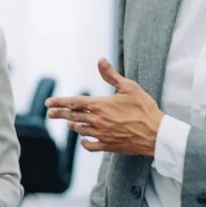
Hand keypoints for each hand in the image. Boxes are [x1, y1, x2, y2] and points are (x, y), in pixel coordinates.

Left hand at [45, 58, 163, 155]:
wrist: (156, 133)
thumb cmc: (144, 108)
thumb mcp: (129, 87)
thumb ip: (111, 75)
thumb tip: (100, 60)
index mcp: (100, 105)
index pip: (73, 103)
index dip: (59, 102)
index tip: (48, 103)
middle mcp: (97, 121)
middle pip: (72, 117)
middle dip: (59, 114)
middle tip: (50, 114)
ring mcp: (101, 134)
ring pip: (80, 130)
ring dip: (73, 126)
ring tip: (69, 123)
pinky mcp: (108, 145)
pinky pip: (90, 146)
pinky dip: (85, 142)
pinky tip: (83, 140)